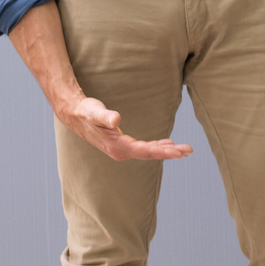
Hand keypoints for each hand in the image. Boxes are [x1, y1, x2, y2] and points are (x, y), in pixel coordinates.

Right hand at [56, 95, 193, 162]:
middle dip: (170, 152)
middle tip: (189, 150)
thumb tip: (116, 119)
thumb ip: (105, 116)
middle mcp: (121, 152)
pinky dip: (156, 146)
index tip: (179, 151)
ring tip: (184, 150)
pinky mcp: (122, 145)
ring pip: (148, 152)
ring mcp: (122, 149)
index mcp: (117, 147)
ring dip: (166, 150)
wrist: (74, 114)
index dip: (163, 151)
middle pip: (150, 154)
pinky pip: (143, 148)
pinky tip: (167, 144)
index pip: (145, 151)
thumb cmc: (86, 111)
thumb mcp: (95, 112)